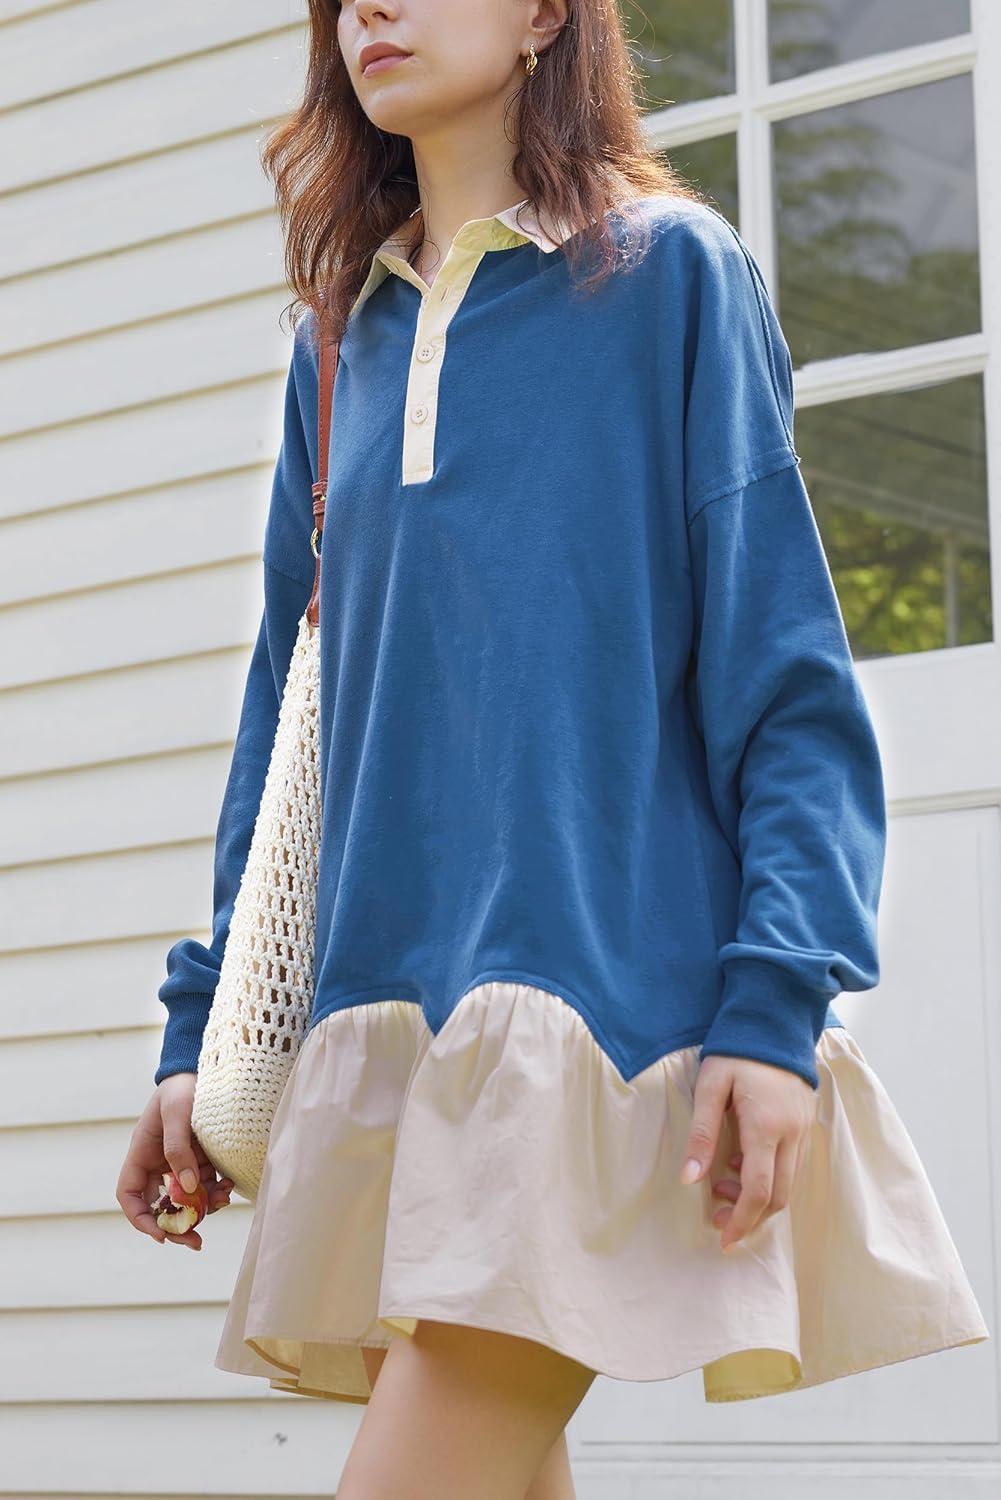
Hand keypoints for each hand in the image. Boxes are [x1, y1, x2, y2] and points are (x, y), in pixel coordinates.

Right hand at [116, 1074, 234, 1250]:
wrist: (205, 1068)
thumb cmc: (184, 1086)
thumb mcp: (177, 1113)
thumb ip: (178, 1149)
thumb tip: (186, 1189)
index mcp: (142, 1153)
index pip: (130, 1195)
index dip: (141, 1219)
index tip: (161, 1235)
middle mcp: (159, 1163)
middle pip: (161, 1205)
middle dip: (177, 1226)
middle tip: (196, 1242)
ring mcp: (181, 1163)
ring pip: (187, 1199)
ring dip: (203, 1208)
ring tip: (223, 1200)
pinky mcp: (201, 1160)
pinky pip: (206, 1185)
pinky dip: (217, 1191)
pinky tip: (229, 1186)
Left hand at [679, 1053, 816, 1252]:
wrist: (773, 1021)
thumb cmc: (736, 1051)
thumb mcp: (710, 1086)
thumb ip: (702, 1134)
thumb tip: (690, 1179)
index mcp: (767, 1127)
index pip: (759, 1190)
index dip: (742, 1221)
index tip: (723, 1240)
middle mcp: (792, 1134)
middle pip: (778, 1196)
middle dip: (750, 1217)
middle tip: (717, 1218)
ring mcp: (803, 1129)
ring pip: (788, 1184)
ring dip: (759, 1197)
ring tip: (723, 1187)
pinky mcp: (805, 1122)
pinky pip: (793, 1165)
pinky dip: (770, 1177)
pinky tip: (741, 1163)